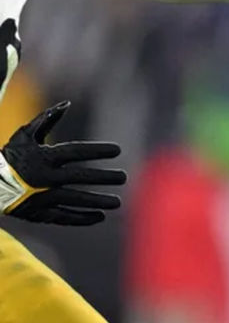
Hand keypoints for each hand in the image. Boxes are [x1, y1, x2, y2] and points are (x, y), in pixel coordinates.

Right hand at [0, 102, 125, 225]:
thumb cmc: (11, 156)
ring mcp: (41, 197)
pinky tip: (100, 216)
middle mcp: (44, 178)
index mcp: (43, 157)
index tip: (118, 150)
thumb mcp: (25, 135)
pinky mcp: (38, 213)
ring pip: (75, 200)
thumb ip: (46, 119)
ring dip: (98, 202)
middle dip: (103, 177)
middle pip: (80, 177)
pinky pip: (64, 217)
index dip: (97, 150)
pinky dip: (82, 218)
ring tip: (118, 202)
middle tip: (124, 177)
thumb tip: (67, 103)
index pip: (76, 152)